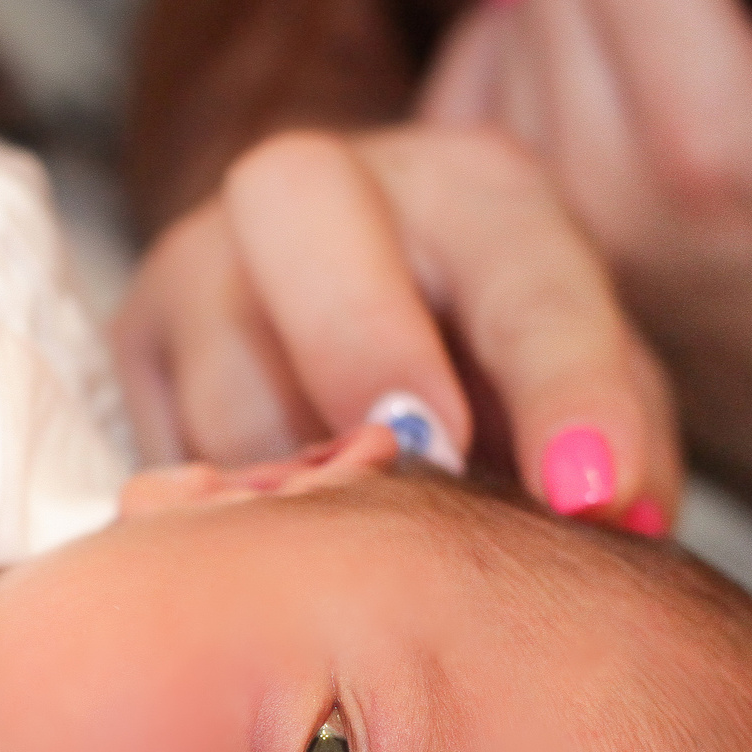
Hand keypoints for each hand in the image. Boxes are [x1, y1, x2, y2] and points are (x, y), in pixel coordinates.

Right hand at [111, 125, 681, 533]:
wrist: (347, 331)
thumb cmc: (490, 374)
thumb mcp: (577, 388)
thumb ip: (615, 444)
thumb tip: (614, 531)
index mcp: (472, 189)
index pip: (524, 274)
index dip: (566, 387)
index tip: (593, 495)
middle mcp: (323, 187)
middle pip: (301, 212)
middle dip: (363, 344)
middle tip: (423, 465)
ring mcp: (206, 257)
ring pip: (225, 372)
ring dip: (295, 480)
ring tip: (356, 564)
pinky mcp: (136, 340)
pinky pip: (167, 454)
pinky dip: (229, 525)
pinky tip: (283, 563)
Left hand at [422, 0, 751, 555]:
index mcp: (706, 145)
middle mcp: (589, 187)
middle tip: (742, 6)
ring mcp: (527, 228)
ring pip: (516, 16)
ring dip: (596, 2)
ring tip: (707, 65)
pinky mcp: (489, 249)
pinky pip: (482, 77)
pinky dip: (546, 57)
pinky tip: (636, 102)